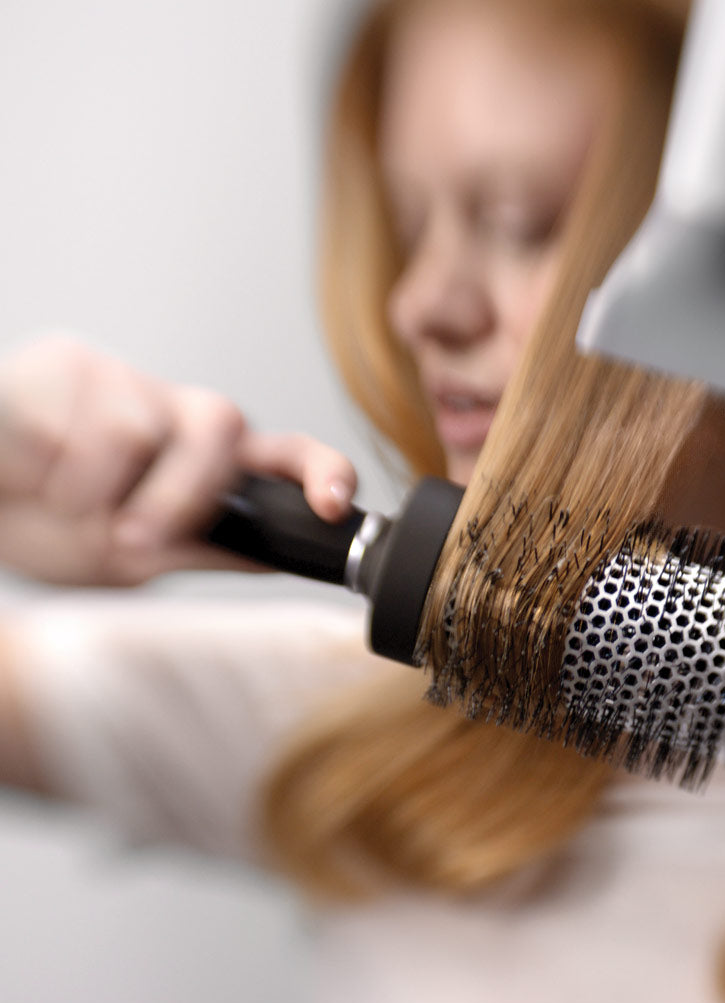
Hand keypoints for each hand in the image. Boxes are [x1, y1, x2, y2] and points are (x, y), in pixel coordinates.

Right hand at [0, 335, 357, 585]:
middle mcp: (177, 413)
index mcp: (208, 462)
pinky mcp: (64, 360)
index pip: (285, 454)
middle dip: (180, 492)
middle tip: (127, 537)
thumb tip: (274, 555)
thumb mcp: (127, 559)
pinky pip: (65, 415)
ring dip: (87, 490)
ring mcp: (123, 379)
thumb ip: (200, 549)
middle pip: (221, 423)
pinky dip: (38, 468)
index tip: (332, 504)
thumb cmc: (48, 526)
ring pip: (135, 426)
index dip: (320, 471)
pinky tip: (22, 471)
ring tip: (53, 501)